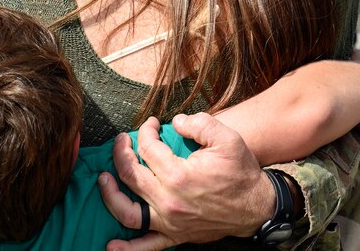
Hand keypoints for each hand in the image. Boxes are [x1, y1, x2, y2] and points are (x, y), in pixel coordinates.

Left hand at [99, 114, 274, 249]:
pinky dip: (127, 248)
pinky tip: (111, 245)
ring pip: (127, 211)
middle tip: (122, 142)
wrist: (257, 207)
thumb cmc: (241, 172)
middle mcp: (169, 200)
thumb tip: (175, 121)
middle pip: (130, 175)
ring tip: (103, 179)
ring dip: (110, 194)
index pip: (147, 148)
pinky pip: (146, 245)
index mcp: (179, 175)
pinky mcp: (175, 235)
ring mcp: (169, 221)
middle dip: (121, 152)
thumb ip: (199, 123)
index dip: (145, 131)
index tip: (151, 124)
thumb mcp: (227, 139)